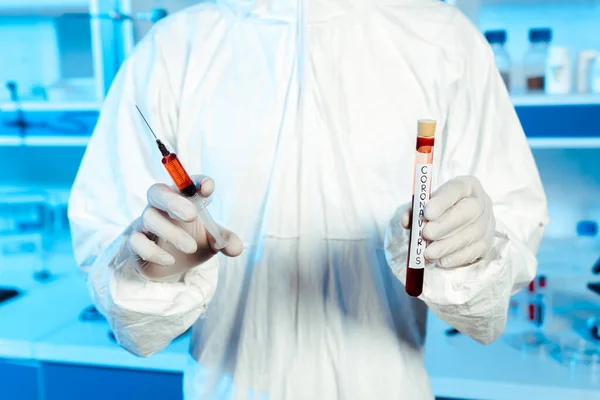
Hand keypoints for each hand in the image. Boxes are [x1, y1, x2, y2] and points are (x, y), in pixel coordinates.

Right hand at [125, 175, 242, 279]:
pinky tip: (170, 260)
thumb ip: (226, 241)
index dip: (197, 181)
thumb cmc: (191, 242)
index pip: (187, 182)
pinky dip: (154, 252)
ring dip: (171, 232)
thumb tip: (237, 248)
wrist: (170, 265)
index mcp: (182, 199)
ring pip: (149, 217)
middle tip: (192, 215)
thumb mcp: (212, 241)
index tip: (207, 188)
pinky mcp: (135, 242)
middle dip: (173, 201)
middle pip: (158, 192)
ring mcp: (145, 223)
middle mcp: (161, 206)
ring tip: (191, 247)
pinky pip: (137, 241)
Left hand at [401, 176, 494, 267]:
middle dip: (445, 225)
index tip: (427, 213)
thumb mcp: (428, 202)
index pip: (456, 189)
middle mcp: (481, 202)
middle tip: (426, 234)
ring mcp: (487, 223)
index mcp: (466, 186)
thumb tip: (407, 221)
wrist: (462, 218)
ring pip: (471, 234)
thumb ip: (416, 209)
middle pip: (468, 212)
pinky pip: (474, 251)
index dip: (442, 201)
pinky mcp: (487, 242)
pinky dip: (455, 258)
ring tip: (428, 253)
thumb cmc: (442, 209)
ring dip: (447, 246)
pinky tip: (441, 261)